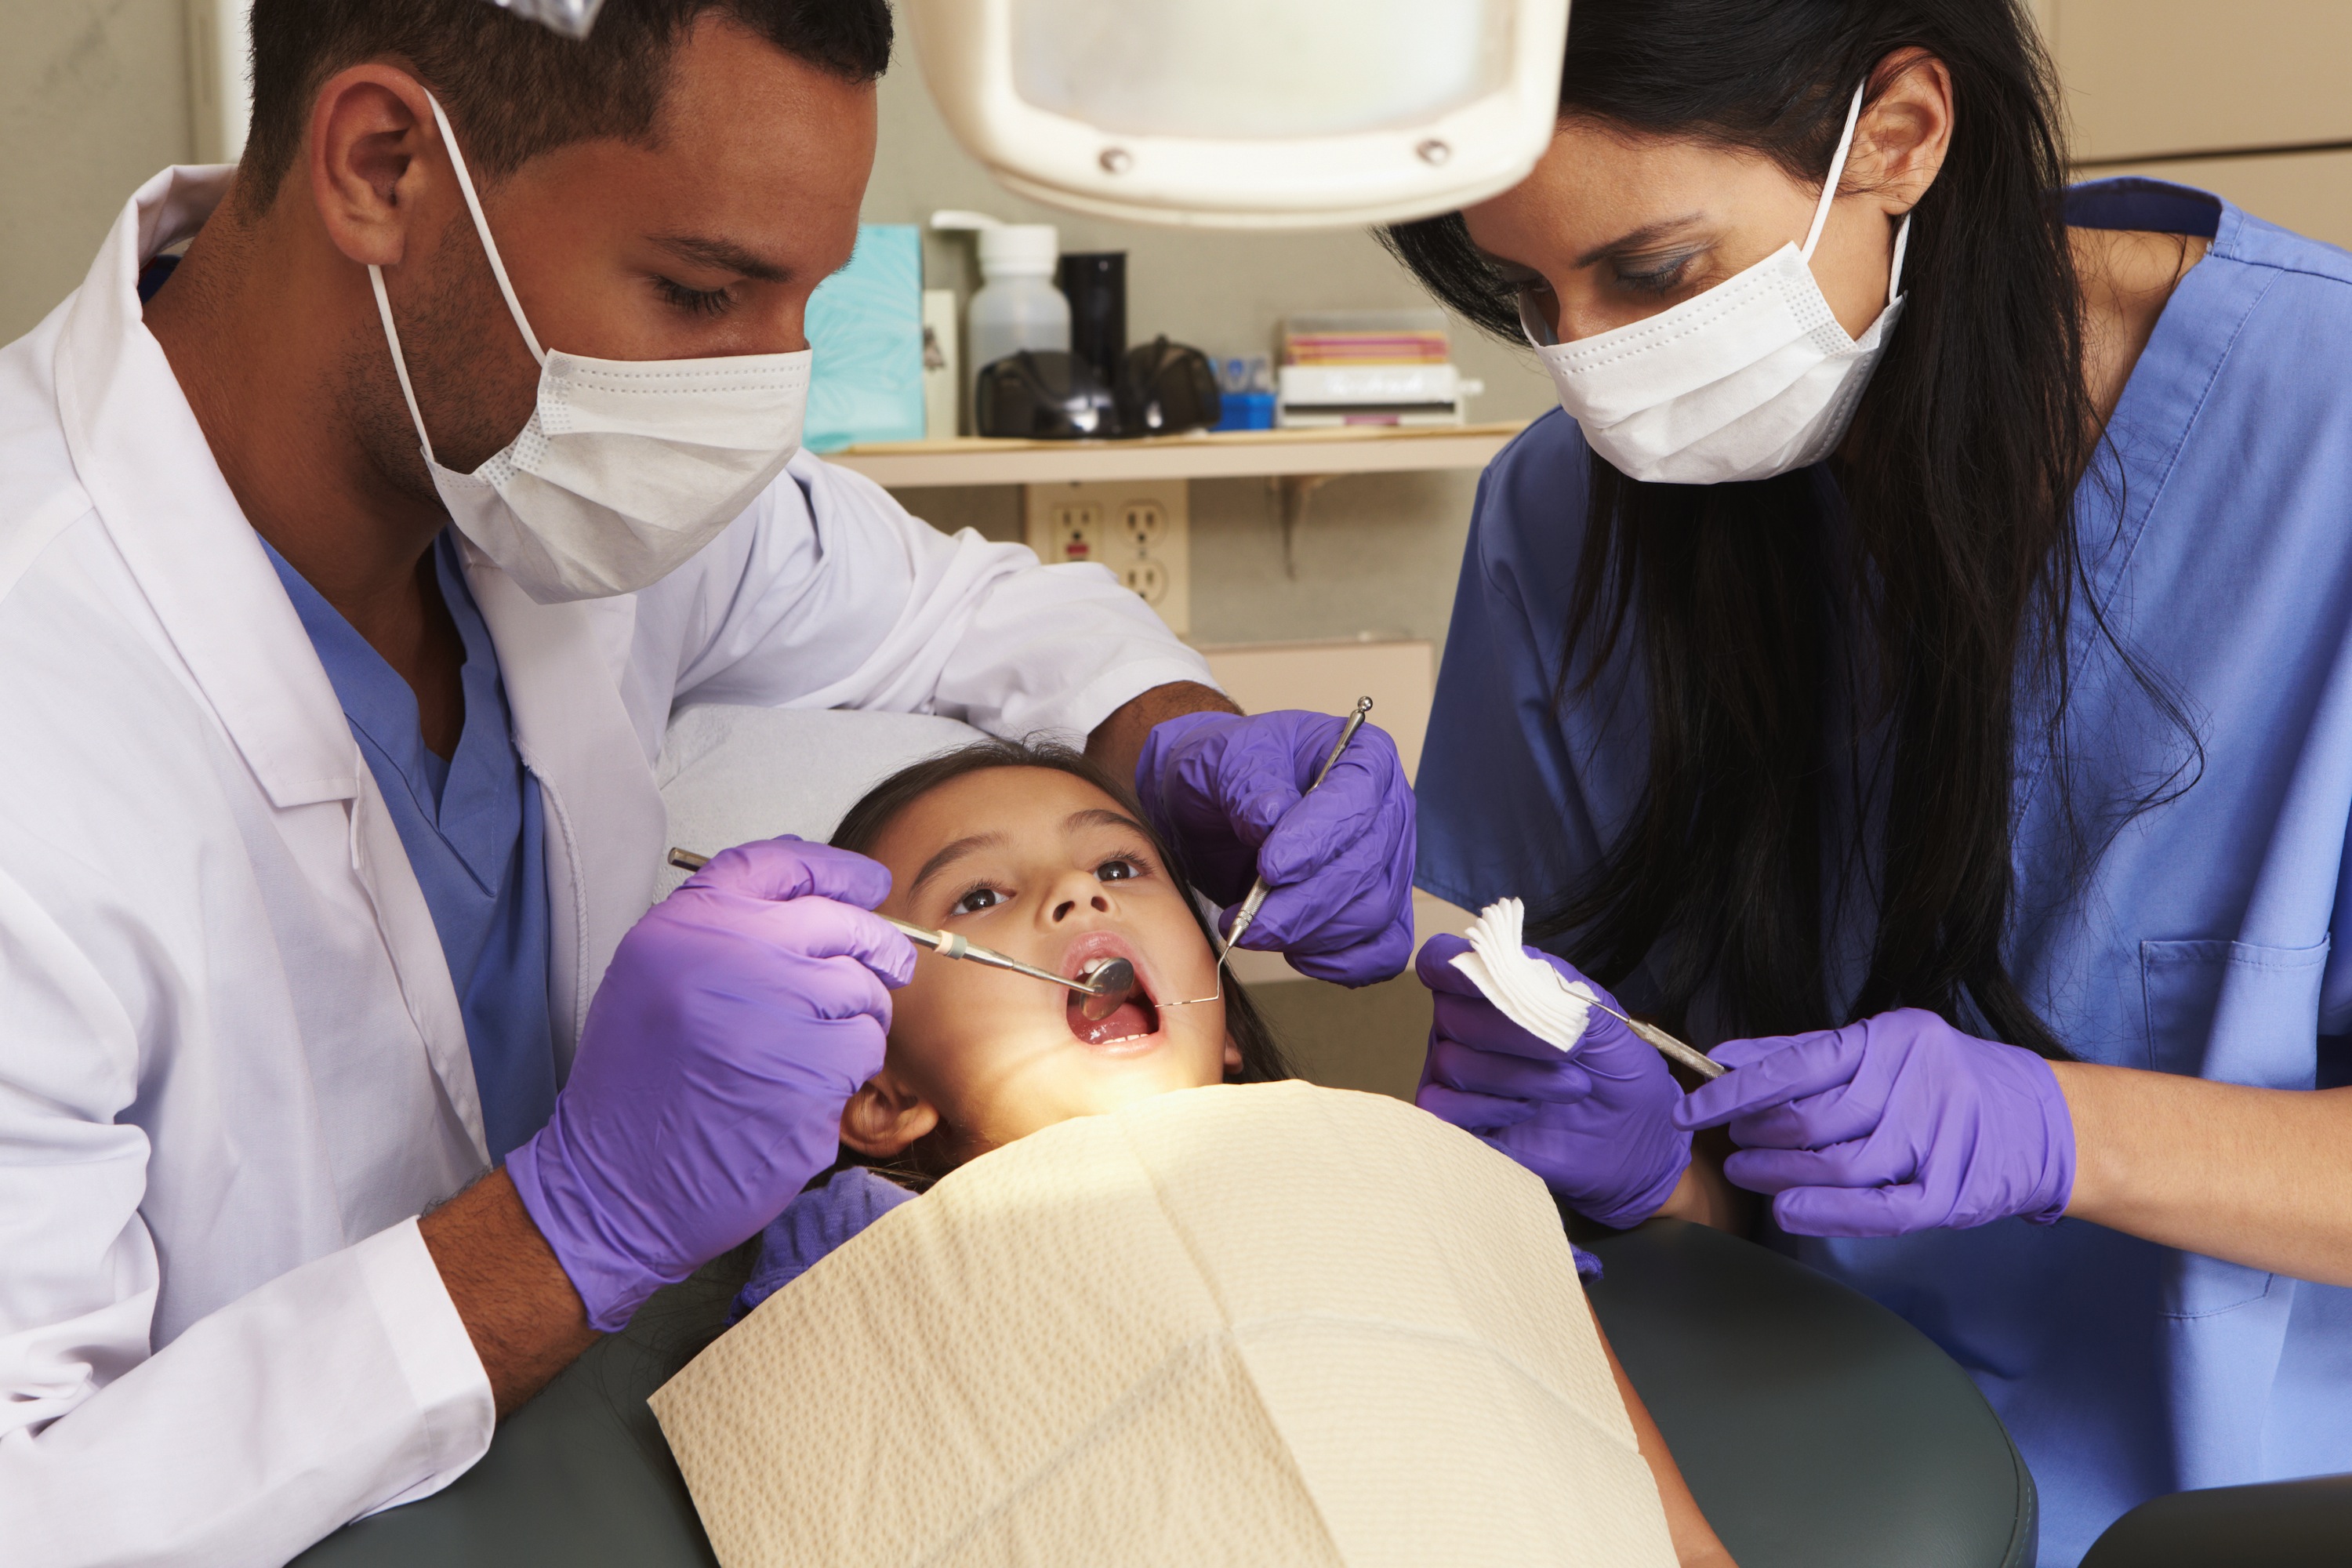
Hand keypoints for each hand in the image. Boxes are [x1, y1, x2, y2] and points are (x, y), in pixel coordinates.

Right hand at [505, 838, 914, 1330]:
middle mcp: (728, 957)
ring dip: (855, 1021)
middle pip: (842, 924)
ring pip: (863, 991)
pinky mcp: (807, 1073)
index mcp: (685, 926)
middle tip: (890, 966)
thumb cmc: (640, 1088)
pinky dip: (847, 1072)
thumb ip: (726, 930)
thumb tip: (818, 894)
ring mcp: (772, 1014)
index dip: (834, 870)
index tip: (868, 884)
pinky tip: (802, 1092)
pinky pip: (861, 1050)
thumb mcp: (655, 979)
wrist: (617, 1185)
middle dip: (878, 947)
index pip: (777, 863)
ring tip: (808, 1053)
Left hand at [1134, 710, 1414, 984]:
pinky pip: (1382, 951)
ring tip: (1252, 928)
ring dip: (1309, 935)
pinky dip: (1340, 963)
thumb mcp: (1223, 762)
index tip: (1271, 868)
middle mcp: (1388, 810)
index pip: (1357, 798)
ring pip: (1372, 914)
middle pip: (1366, 867)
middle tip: (1248, 920)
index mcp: (1362, 756)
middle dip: (1303, 904)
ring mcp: (1389, 865)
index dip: (1318, 839)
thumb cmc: (1227, 775)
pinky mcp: (1379, 913)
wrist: (1212, 812)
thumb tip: (1271, 818)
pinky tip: (1295, 953)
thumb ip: (1248, 785)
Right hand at [1414, 935, 1689, 1227]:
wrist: (1632, 1138)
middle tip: (1569, 1052)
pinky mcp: (1460, 1119)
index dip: (1455, 968)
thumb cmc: (1616, 1071)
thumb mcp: (1605, 1020)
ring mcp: (1459, 1074)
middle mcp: (1466, 1028)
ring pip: (1451, 1061)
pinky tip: (1528, 1109)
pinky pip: (1441, 1105)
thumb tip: (1521, 963)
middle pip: (1450, 1013)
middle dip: (1513, 1031)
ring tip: (1571, 1087)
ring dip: (1516, 1075)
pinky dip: (1488, 1106)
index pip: (1442, 960)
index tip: (1494, 980)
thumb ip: (1561, 985)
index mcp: (1493, 990)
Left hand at [1673, 1008, 2074, 1236]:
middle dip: (1755, 1136)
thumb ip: (1804, 1054)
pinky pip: (1876, 1210)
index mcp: (1891, 1037)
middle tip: (1731, 1144)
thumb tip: (1725, 1057)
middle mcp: (1914, 1082)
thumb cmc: (1945, 1080)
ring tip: (1748, 1173)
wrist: (2044, 1120)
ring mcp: (1936, 1138)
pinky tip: (1788, 1210)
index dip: (1732, 1092)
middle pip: (1809, 1120)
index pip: (1793, 1066)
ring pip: (1835, 1165)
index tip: (1690, 1110)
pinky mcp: (1951, 1191)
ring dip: (1778, 1175)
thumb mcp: (1881, 1049)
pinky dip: (1825, 1213)